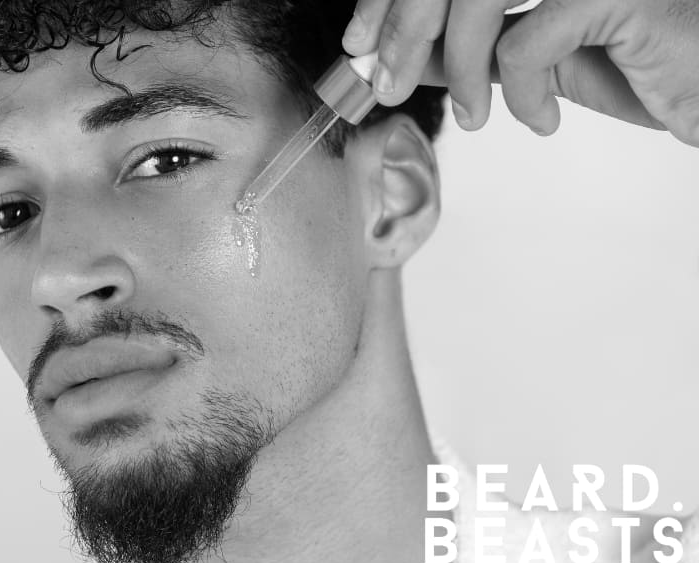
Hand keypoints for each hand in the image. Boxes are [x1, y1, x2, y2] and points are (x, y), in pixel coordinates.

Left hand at [342, 0, 698, 146]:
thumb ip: (476, 48)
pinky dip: (523, 92)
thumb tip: (406, 57)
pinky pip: (528, 41)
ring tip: (475, 117)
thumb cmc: (636, 64)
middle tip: (387, 84)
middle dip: (404, 31)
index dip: (389, 0)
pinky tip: (541, 119)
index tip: (358, 42)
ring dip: (459, 67)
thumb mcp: (536, 56)